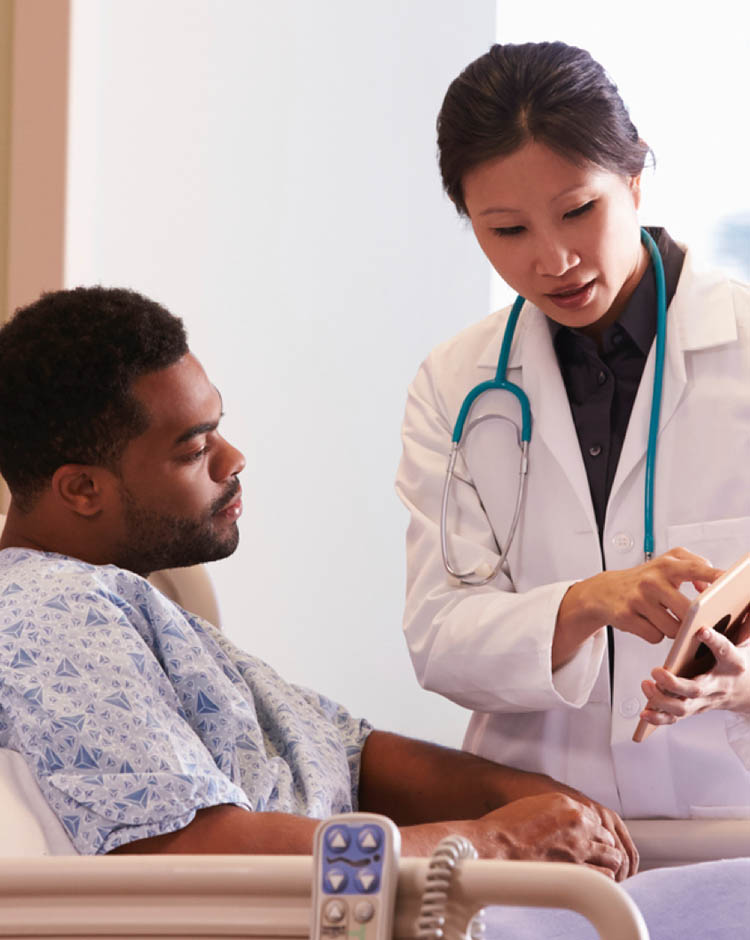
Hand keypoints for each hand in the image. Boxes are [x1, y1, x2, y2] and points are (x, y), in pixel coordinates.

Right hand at [463, 793, 632, 880]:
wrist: (494, 845)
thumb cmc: (505, 827)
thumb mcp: (534, 805)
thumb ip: (556, 812)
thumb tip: (565, 824)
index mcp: (567, 804)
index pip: (596, 819)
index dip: (595, 834)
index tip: (590, 842)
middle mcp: (577, 822)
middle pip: (607, 837)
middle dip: (604, 848)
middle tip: (597, 857)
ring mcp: (579, 845)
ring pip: (612, 856)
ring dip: (608, 864)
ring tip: (602, 871)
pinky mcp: (577, 868)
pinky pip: (604, 876)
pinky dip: (604, 880)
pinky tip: (595, 882)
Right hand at [555, 548, 720, 667]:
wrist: (604, 591)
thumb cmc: (643, 579)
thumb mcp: (666, 564)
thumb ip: (693, 566)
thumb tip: (708, 587)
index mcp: (666, 566)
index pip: (695, 568)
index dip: (713, 576)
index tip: (726, 582)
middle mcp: (652, 580)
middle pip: (688, 610)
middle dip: (691, 619)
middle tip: (687, 616)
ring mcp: (638, 599)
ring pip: (673, 628)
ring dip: (673, 628)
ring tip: (662, 617)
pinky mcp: (627, 616)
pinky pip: (655, 636)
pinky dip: (655, 634)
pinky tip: (647, 623)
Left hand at [640, 627, 749, 725]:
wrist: (747, 691)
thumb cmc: (735, 664)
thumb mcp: (736, 644)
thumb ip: (725, 631)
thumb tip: (721, 612)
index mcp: (732, 664)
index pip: (725, 650)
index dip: (714, 641)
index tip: (702, 630)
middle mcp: (718, 686)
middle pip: (696, 690)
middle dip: (673, 684)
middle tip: (656, 671)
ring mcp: (706, 701)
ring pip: (684, 708)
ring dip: (661, 701)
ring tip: (646, 685)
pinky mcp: (695, 709)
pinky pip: (676, 718)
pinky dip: (659, 718)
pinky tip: (644, 713)